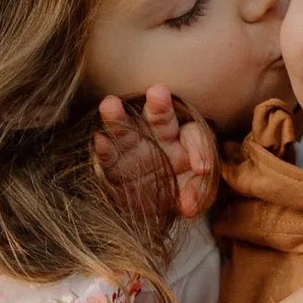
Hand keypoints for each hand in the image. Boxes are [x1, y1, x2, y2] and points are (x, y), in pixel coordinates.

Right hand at [92, 84, 219, 230]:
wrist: (151, 210)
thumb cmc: (177, 195)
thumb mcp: (195, 198)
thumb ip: (196, 197)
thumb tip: (187, 205)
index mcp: (183, 142)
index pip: (193, 136)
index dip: (200, 149)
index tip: (202, 169)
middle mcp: (158, 138)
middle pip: (160, 119)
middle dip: (159, 107)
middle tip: (158, 93)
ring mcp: (131, 147)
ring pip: (125, 128)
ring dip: (117, 117)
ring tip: (109, 104)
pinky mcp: (111, 163)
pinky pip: (106, 155)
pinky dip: (103, 148)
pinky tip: (99, 140)